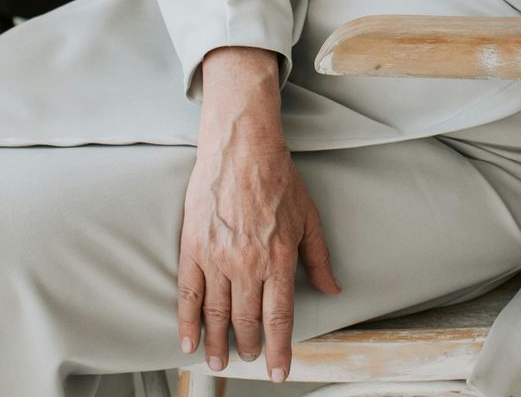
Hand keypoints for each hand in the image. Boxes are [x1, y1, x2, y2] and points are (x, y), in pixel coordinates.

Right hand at [179, 50, 341, 381]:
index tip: (278, 372)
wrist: (242, 147)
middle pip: (247, 320)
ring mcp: (217, 257)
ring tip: (219, 362)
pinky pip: (188, 292)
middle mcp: (247, 264)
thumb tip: (333, 290)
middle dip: (249, 346)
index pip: (279, 318)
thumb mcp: (308, 218)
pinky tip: (189, 342)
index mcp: (279, 259)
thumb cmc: (279, 179)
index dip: (278, 349)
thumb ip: (319, 258)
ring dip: (218, 342)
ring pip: (217, 313)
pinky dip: (187, 321)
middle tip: (248, 358)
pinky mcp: (194, 247)